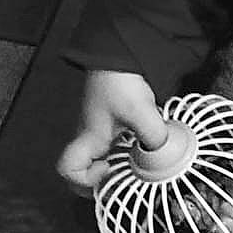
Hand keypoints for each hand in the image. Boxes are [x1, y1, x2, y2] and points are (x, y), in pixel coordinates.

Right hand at [57, 70, 168, 192]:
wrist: (120, 52)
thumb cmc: (118, 79)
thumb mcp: (140, 111)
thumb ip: (154, 137)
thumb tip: (164, 154)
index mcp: (88, 137)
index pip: (67, 169)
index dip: (83, 180)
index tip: (107, 172)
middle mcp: (91, 136)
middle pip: (86, 169)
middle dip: (107, 178)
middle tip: (128, 176)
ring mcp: (101, 128)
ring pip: (104, 156)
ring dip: (122, 163)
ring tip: (142, 160)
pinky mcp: (115, 119)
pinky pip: (118, 143)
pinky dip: (132, 148)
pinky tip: (148, 142)